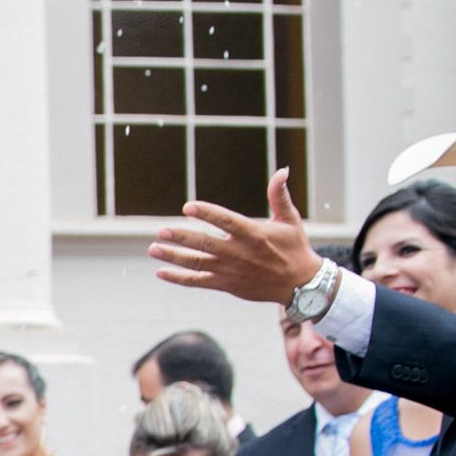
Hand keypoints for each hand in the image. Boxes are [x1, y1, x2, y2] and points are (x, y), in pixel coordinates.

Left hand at [149, 169, 324, 304]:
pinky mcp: (227, 285)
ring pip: (198, 264)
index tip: (188, 207)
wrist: (300, 285)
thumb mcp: (290, 220)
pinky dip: (179, 278)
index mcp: (254, 235)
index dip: (207, 213)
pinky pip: (199, 282)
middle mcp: (240, 254)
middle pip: (206, 244)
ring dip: (174, 257)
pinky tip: (162, 272)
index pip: (227, 222)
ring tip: (154, 248)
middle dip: (182, 238)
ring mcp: (231, 271)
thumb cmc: (294, 248)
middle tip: (161, 230)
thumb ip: (279, 195)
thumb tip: (281, 170)